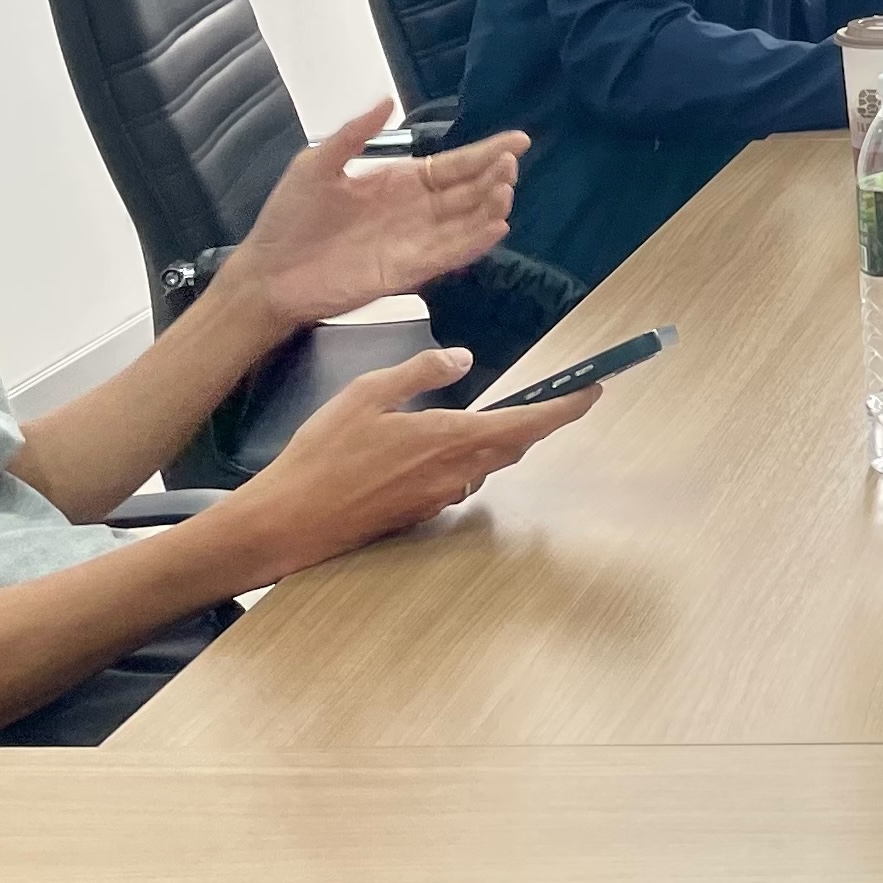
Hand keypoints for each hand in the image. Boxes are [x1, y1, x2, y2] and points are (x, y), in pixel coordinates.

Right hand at [219, 347, 595, 584]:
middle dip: (536, 422)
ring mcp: (438, 499)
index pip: (527, 423)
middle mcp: (455, 474)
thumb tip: (461, 359)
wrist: (288, 523)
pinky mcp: (420, 515)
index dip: (566, 408)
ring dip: (499, 441)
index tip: (594, 391)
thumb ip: (420, 372)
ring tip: (498, 413)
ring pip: (486, 465)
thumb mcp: (366, 394)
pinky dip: (466, 459)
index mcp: (449, 439)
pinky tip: (440, 444)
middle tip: (552, 398)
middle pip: (514, 445)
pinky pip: (458, 481)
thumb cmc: (322, 455)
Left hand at [222, 103, 524, 329]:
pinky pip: (448, 255)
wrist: (267, 274)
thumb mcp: (316, 164)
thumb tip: (388, 100)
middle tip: (511, 165)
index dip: (485, 152)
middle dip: (493, 177)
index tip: (519, 140)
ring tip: (506, 192)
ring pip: (464, 223)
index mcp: (397, 182)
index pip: (451, 165)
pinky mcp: (407, 272)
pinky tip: (495, 229)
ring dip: (488, 209)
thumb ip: (353, 135)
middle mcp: (414, 210)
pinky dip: (473, 244)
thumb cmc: (289, 219)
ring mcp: (413, 242)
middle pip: (466, 192)